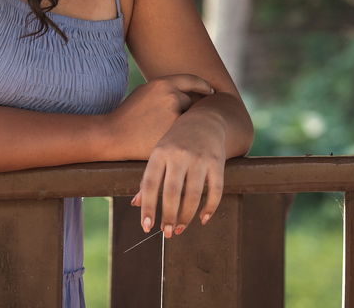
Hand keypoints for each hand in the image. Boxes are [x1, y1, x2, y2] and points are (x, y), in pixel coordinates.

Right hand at [107, 74, 213, 159]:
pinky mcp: (174, 133)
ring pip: (186, 120)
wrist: (114, 135)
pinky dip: (178, 137)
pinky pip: (183, 134)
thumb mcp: (145, 92)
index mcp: (163, 83)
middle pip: (190, 103)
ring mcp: (174, 115)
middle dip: (183, 113)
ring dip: (180, 126)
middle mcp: (172, 95)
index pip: (192, 80)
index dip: (203, 85)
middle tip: (167, 122)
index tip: (210, 92)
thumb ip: (165, 90)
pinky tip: (164, 140)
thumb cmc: (128, 115)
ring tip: (158, 131)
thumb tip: (185, 93)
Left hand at [131, 103, 227, 238]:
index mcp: (160, 153)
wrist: (205, 120)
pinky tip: (202, 219)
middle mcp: (180, 155)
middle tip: (166, 234)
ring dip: (186, 217)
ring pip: (193, 195)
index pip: (151, 185)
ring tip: (180, 229)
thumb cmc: (176, 141)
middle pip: (172, 193)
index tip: (146, 227)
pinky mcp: (218, 162)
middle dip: (168, 217)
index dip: (148, 208)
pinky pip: (216, 190)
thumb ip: (148, 178)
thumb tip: (136, 204)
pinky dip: (210, 208)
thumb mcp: (159, 154)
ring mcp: (200, 158)